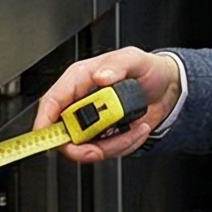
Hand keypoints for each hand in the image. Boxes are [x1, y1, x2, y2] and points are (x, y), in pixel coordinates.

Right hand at [32, 47, 181, 162]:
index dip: (45, 121)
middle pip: (64, 133)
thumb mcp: (135, 59)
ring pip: (86, 147)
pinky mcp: (105, 136)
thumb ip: (117, 65)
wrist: (167, 88)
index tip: (46, 137)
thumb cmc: (147, 69)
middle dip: (83, 145)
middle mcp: (81, 102)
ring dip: (113, 145)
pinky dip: (124, 146)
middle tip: (106, 142)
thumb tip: (100, 76)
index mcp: (79, 79)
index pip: (52, 101)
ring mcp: (92, 122)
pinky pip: (106, 151)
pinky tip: (138, 130)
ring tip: (136, 129)